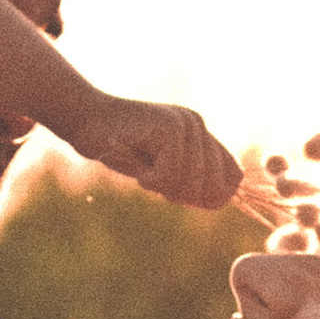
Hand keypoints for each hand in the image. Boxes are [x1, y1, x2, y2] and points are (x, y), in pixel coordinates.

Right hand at [64, 94, 244, 214]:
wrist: (86, 119)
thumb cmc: (120, 148)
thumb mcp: (161, 168)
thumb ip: (190, 179)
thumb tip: (223, 198)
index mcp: (201, 134)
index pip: (233, 177)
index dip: (212, 197)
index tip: (178, 193)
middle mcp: (198, 125)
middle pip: (213, 188)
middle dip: (182, 195)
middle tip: (154, 179)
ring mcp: (186, 124)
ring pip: (189, 184)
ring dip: (161, 186)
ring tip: (143, 168)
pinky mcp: (169, 128)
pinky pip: (168, 176)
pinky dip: (148, 180)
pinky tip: (136, 164)